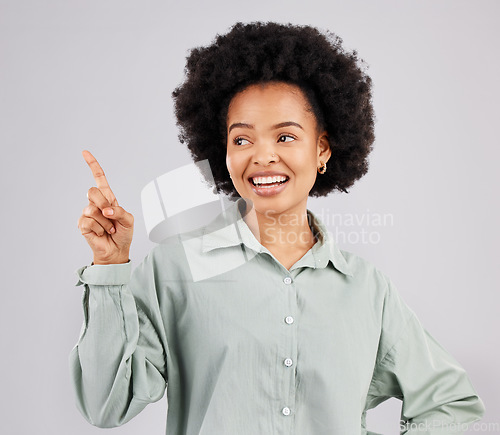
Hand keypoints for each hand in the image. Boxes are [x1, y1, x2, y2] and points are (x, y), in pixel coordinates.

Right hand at [77, 150, 133, 264]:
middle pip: (92, 191)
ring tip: (109, 229)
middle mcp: (96, 203)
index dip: (93, 165)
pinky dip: (99, 229)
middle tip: (111, 217)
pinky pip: (89, 221)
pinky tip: (101, 233)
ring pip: (92, 209)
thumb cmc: (123, 234)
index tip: (85, 153)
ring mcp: (88, 213)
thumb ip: (120, 212)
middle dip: (104, 204)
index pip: (99, 179)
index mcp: (108, 198)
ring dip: (105, 222)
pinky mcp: (82, 224)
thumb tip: (106, 211)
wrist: (117, 250)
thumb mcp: (129, 220)